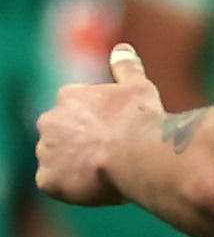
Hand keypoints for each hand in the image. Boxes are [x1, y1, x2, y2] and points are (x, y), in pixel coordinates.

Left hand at [35, 45, 165, 208]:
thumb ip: (126, 68)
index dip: (98, 127)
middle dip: (82, 145)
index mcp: (69, 97)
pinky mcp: (48, 179)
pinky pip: (55, 185)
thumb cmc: (143, 120)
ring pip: (58, 161)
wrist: (141, 154)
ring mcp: (46, 150)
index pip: (76, 113)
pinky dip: (71, 188)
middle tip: (111, 155)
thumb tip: (122, 48)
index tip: (117, 135)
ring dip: (76, 167)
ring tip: (106, 173)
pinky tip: (96, 186)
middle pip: (63, 136)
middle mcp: (49, 120)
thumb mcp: (139, 88)